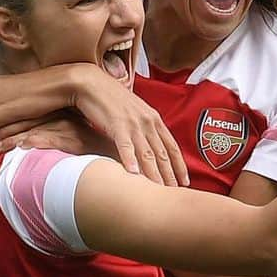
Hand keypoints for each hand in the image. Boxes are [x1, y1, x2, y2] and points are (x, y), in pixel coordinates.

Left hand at [0, 113, 115, 157]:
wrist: (134, 163)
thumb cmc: (112, 162)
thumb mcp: (88, 155)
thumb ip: (72, 155)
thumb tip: (58, 165)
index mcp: (72, 124)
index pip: (39, 122)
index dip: (17, 128)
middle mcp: (71, 123)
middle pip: (32, 123)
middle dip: (8, 131)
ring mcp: (73, 131)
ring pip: (36, 130)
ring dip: (13, 139)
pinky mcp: (78, 141)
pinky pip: (51, 140)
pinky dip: (34, 142)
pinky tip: (20, 147)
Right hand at [68, 66, 187, 186]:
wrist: (91, 83)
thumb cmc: (111, 99)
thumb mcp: (135, 112)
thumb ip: (145, 127)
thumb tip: (151, 144)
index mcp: (153, 119)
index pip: (171, 146)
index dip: (179, 165)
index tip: (184, 182)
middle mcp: (147, 121)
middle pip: (162, 154)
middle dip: (169, 175)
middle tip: (174, 193)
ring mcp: (133, 123)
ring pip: (147, 153)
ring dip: (154, 174)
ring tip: (158, 190)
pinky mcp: (116, 124)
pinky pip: (125, 145)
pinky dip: (130, 159)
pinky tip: (134, 173)